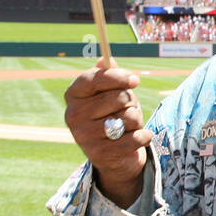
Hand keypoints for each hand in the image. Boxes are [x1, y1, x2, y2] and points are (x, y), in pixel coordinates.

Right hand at [63, 56, 150, 206]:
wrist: (113, 155)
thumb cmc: (113, 115)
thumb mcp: (112, 93)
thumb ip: (110, 76)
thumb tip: (106, 60)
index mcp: (73, 95)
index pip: (93, 79)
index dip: (116, 77)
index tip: (135, 80)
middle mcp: (73, 115)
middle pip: (118, 97)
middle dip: (131, 102)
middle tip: (126, 110)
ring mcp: (84, 136)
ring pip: (129, 117)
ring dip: (136, 120)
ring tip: (128, 126)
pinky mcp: (99, 154)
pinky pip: (135, 137)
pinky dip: (143, 136)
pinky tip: (136, 138)